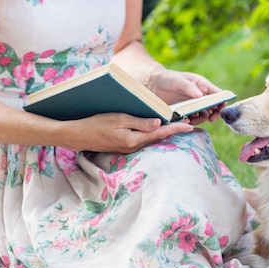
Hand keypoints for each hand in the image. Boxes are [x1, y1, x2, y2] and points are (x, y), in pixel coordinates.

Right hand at [64, 113, 193, 153]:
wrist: (78, 136)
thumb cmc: (96, 123)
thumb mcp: (118, 119)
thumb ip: (139, 122)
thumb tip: (158, 123)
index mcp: (133, 139)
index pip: (159, 133)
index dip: (175, 128)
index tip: (189, 125)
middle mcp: (134, 146)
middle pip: (158, 138)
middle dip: (174, 131)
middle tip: (190, 124)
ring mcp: (129, 148)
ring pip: (151, 140)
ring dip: (165, 133)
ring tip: (178, 125)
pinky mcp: (125, 146)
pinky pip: (143, 140)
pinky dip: (153, 135)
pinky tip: (158, 129)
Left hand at [147, 68, 226, 124]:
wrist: (153, 85)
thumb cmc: (167, 78)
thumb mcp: (178, 80)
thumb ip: (188, 86)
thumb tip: (200, 95)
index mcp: (202, 86)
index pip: (218, 94)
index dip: (222, 102)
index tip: (219, 110)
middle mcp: (200, 96)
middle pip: (214, 107)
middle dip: (215, 114)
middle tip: (211, 119)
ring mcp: (193, 105)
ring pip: (204, 115)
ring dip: (201, 120)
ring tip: (192, 121)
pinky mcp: (185, 112)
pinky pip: (192, 119)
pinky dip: (191, 122)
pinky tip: (185, 121)